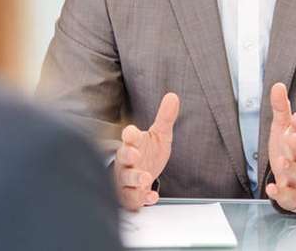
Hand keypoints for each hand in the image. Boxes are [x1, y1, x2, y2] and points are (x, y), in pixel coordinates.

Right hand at [113, 92, 179, 210]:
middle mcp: (127, 161)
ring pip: (125, 179)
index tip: (132, 132)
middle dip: (127, 156)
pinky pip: (132, 199)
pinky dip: (142, 198)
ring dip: (134, 179)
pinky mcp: (131, 195)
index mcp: (133, 143)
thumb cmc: (147, 153)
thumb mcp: (158, 135)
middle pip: (122, 157)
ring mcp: (127, 179)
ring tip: (145, 178)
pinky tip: (152, 196)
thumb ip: (165, 118)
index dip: (129, 134)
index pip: (128, 136)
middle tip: (135, 155)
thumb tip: (173, 96)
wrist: (142, 175)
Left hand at [265, 82, 295, 209]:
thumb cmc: (290, 153)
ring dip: (290, 167)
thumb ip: (281, 110)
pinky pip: (287, 195)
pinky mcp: (291, 194)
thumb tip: (277, 85)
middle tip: (291, 136)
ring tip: (281, 162)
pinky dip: (279, 193)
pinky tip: (271, 188)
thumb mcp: (283, 130)